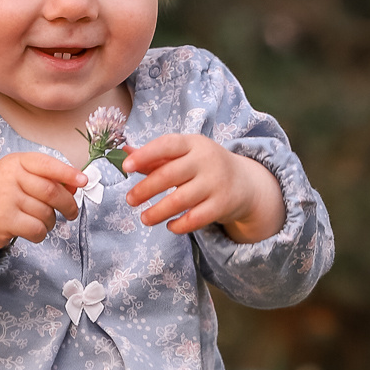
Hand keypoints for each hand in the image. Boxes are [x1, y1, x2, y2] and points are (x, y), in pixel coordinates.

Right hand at [0, 151, 84, 267]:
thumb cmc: (2, 197)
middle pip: (51, 191)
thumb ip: (47, 179)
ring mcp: (6, 198)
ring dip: (51, 222)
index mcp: (15, 162)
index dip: (68, 173)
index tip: (84, 181)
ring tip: (42, 221)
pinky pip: (37, 228)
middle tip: (72, 213)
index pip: (47, 164)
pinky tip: (33, 231)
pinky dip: (41, 233)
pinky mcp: (5, 220)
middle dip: (68, 204)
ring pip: (46, 213)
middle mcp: (9, 177)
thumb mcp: (21, 180)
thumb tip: (77, 184)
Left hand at [123, 133, 284, 240]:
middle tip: (130, 200)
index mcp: (193, 143)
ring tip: (144, 218)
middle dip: (145, 189)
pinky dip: (179, 225)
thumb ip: (155, 156)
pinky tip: (170, 225)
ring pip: (180, 200)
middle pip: (170, 175)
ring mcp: (215, 183)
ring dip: (158, 212)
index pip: (167, 145)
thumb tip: (124, 152)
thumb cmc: (204, 166)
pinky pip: (195, 219)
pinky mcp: (222, 205)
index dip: (145, 155)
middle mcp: (206, 160)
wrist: (245, 182)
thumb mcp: (184, 155)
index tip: (126, 167)